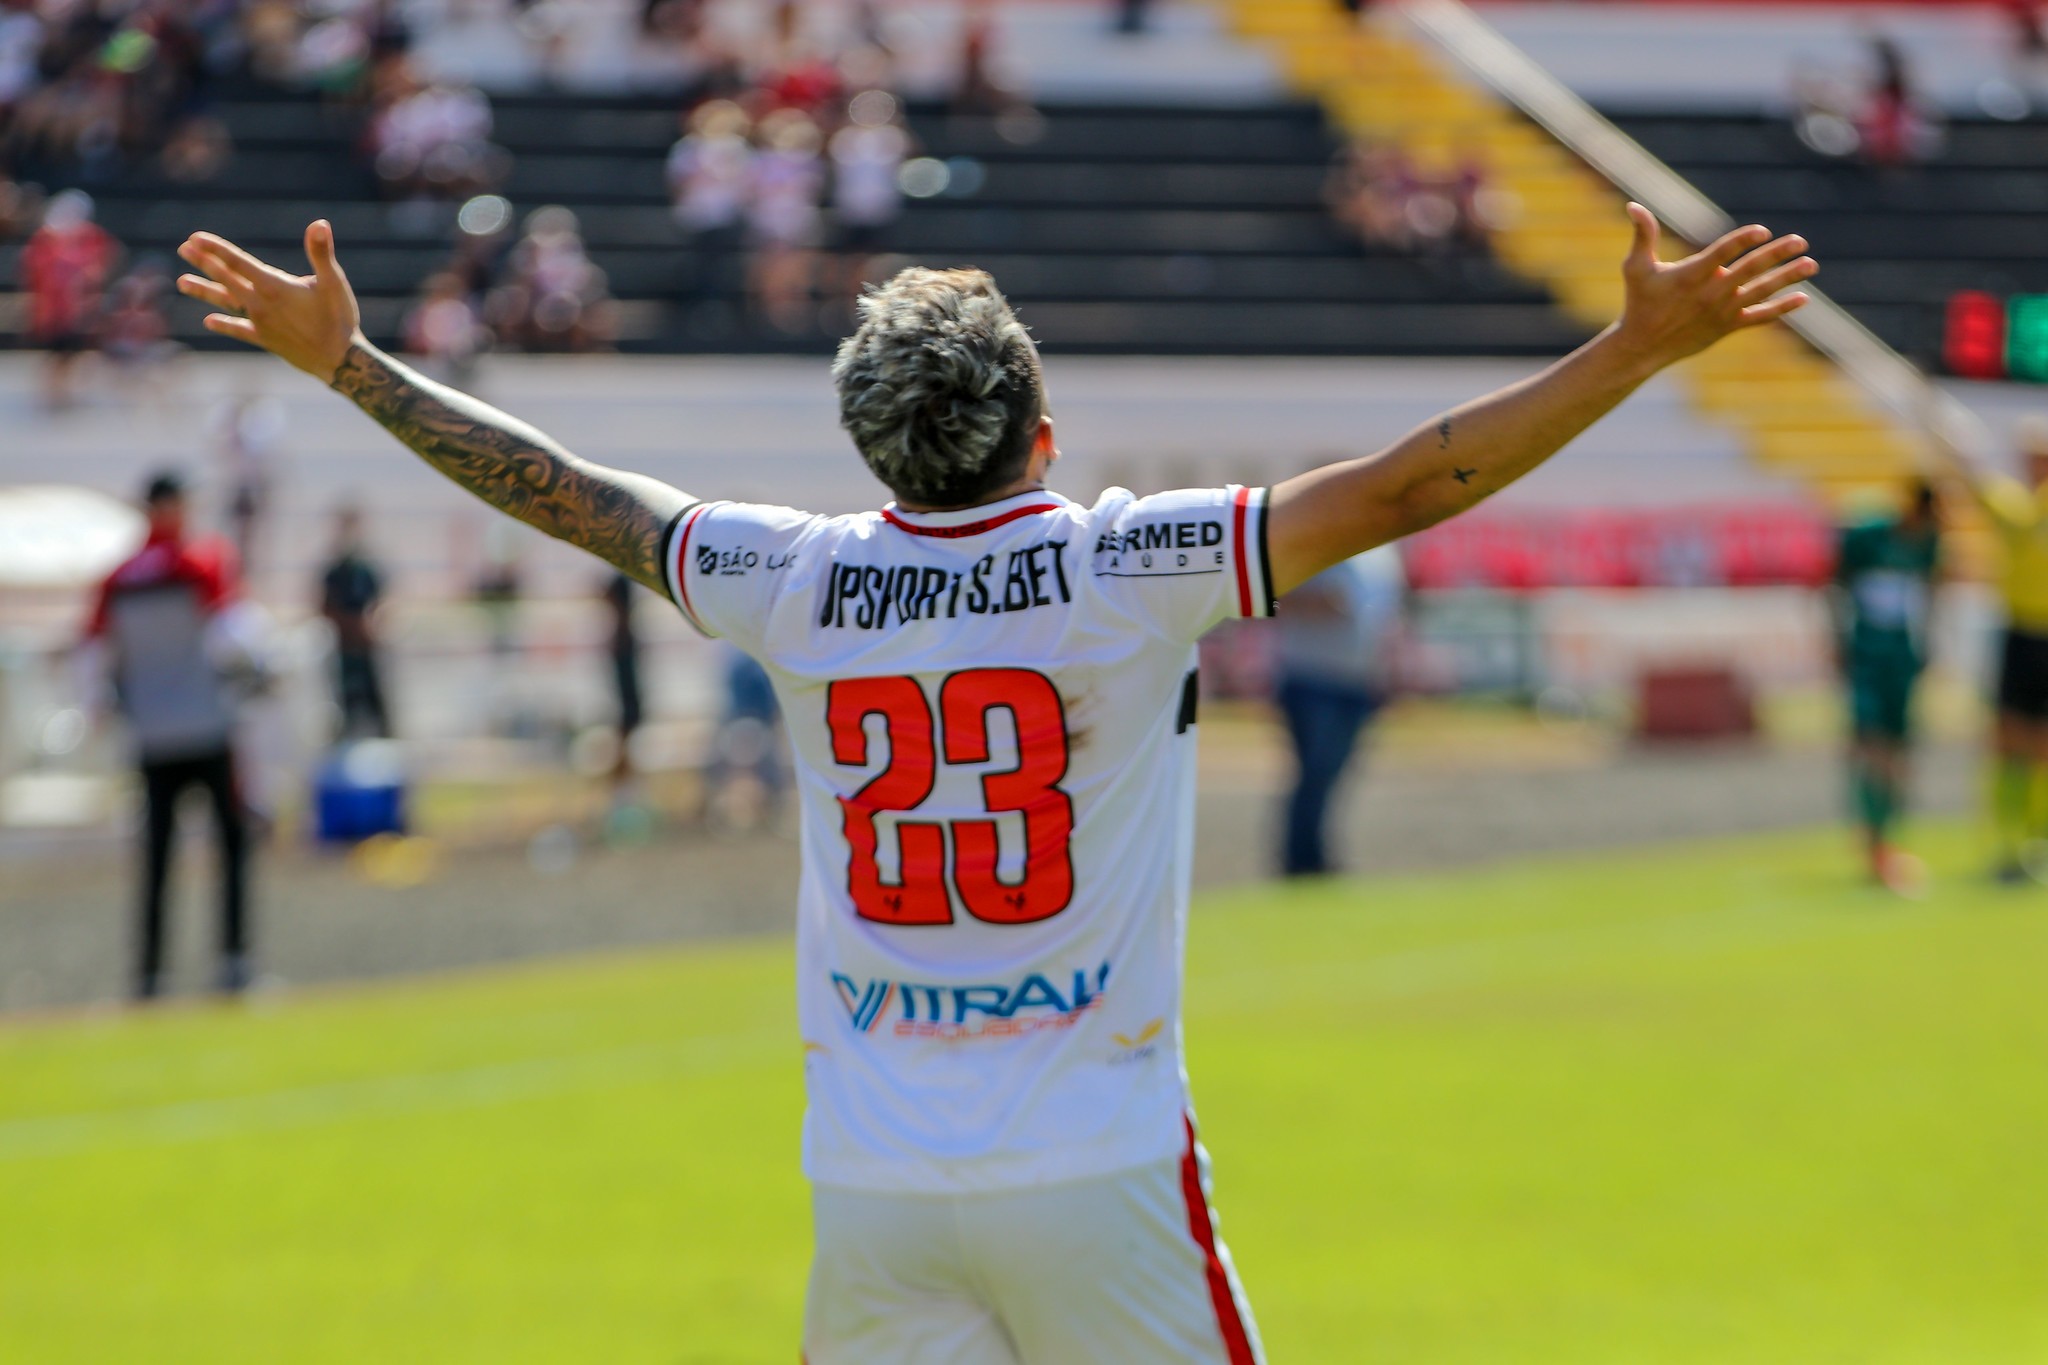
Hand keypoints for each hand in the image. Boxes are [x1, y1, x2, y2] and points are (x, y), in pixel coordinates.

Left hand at [176, 221, 361, 383]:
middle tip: (183, 249)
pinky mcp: (266, 340)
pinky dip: (224, 324)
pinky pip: (239, 329)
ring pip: (226, 303)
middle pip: (226, 279)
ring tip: (181, 282)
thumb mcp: (333, 282)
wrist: (340, 361)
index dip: (216, 249)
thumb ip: (321, 252)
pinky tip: (208, 321)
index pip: (238, 263)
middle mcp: (261, 304)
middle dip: (204, 262)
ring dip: (204, 291)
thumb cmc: (339, 319)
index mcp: (274, 287)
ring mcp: (260, 323)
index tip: (195, 238)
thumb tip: (319, 223)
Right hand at [1612, 203, 1815, 373]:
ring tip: (1811, 265)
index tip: (1763, 231)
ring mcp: (1722, 311)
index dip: (1743, 240)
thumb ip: (1642, 235)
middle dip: (1777, 254)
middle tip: (1801, 241)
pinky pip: (1760, 317)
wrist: (1642, 347)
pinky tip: (1802, 299)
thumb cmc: (1639, 303)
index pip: (1723, 253)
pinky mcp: (1727, 327)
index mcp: (1691, 275)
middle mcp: (1711, 293)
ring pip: (1761, 292)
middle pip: (1750, 270)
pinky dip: (1782, 308)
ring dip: (1788, 277)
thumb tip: (1633, 205)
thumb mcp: (1636, 267)